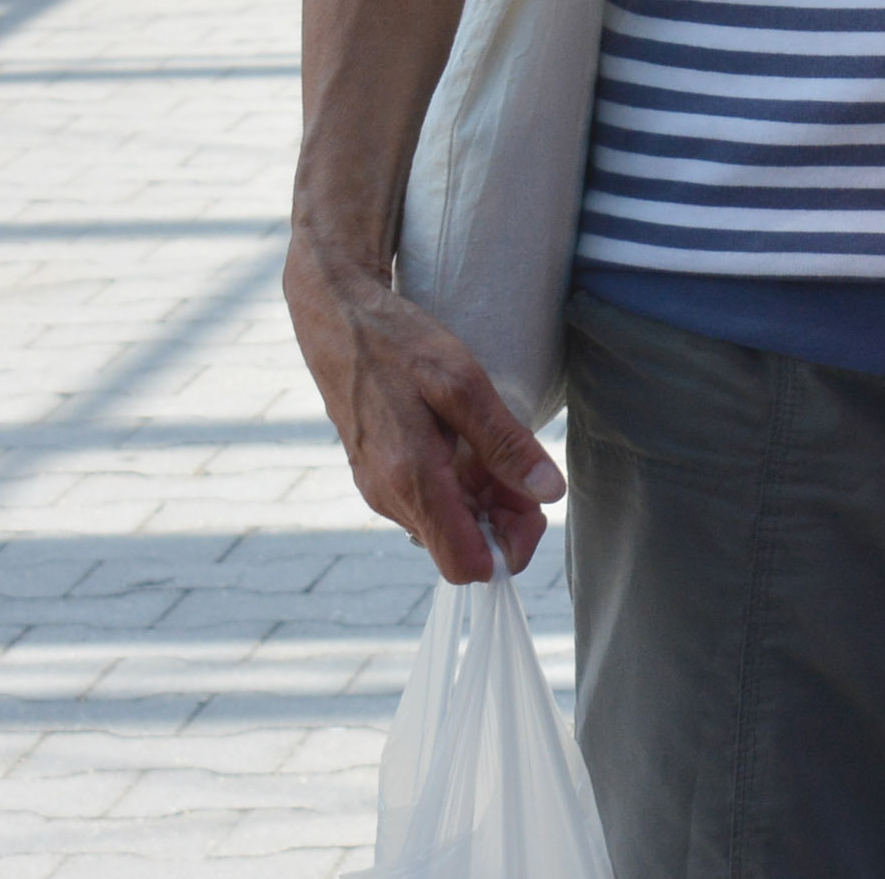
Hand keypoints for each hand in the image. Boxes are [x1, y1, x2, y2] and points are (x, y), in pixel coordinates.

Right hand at [285, 233, 561, 584]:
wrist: (335, 318)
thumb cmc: (398, 344)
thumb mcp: (463, 384)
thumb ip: (505, 444)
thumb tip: (549, 493)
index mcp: (411, 480)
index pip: (464, 565)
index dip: (509, 549)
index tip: (536, 509)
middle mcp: (390, 496)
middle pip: (460, 546)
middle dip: (504, 521)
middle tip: (532, 473)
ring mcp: (380, 487)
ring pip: (446, 522)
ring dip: (485, 501)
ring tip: (507, 452)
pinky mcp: (378, 473)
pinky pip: (428, 499)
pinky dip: (461, 485)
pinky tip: (476, 447)